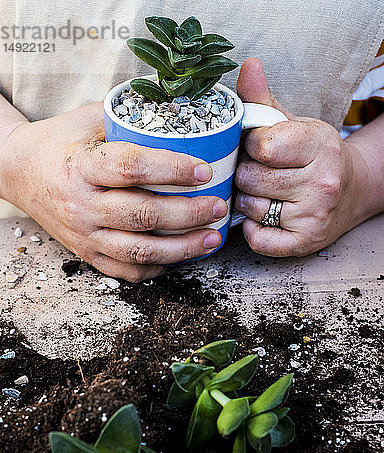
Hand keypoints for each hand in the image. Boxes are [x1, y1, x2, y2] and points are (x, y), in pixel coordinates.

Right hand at [0, 103, 226, 281]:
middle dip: (188, 214)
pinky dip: (156, 267)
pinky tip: (179, 256)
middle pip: (142, 215)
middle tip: (218, 206)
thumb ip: (129, 117)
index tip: (204, 170)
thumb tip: (182, 113)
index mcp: (81, 166)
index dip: (172, 170)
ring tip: (211, 238)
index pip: (132, 168)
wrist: (20, 173)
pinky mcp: (87, 254)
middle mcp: (81, 205)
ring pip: (138, 250)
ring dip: (181, 248)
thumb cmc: (61, 143)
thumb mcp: (88, 119)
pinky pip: (126, 270)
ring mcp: (84, 235)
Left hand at [235, 58, 370, 256]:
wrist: (350, 191)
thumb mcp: (292, 124)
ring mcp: (315, 214)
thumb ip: (263, 101)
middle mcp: (322, 181)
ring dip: (248, 200)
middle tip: (259, 172)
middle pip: (250, 178)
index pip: (262, 147)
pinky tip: (262, 216)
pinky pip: (259, 239)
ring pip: (250, 207)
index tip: (258, 148)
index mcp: (320, 144)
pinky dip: (252, 229)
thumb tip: (248, 66)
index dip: (250, 147)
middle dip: (246, 174)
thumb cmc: (314, 157)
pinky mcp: (305, 242)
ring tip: (264, 192)